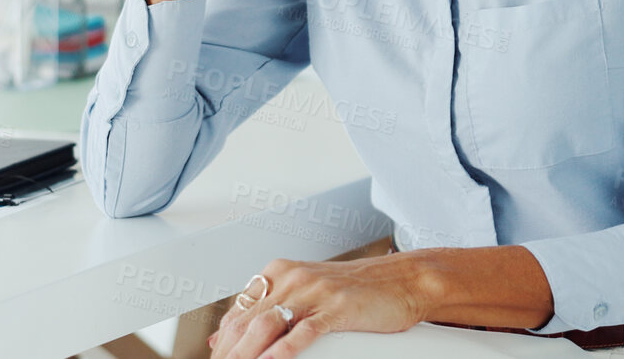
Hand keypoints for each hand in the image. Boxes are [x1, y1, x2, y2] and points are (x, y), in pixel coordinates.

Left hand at [207, 253, 428, 358]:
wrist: (402, 281)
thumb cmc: (357, 292)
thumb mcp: (304, 294)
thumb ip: (266, 311)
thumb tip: (222, 335)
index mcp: (279, 273)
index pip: (236, 311)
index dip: (223, 342)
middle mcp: (291, 278)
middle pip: (245, 321)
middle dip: (229, 352)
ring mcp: (314, 292)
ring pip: (266, 326)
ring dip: (246, 354)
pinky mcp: (336, 308)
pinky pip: (303, 331)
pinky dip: (282, 351)